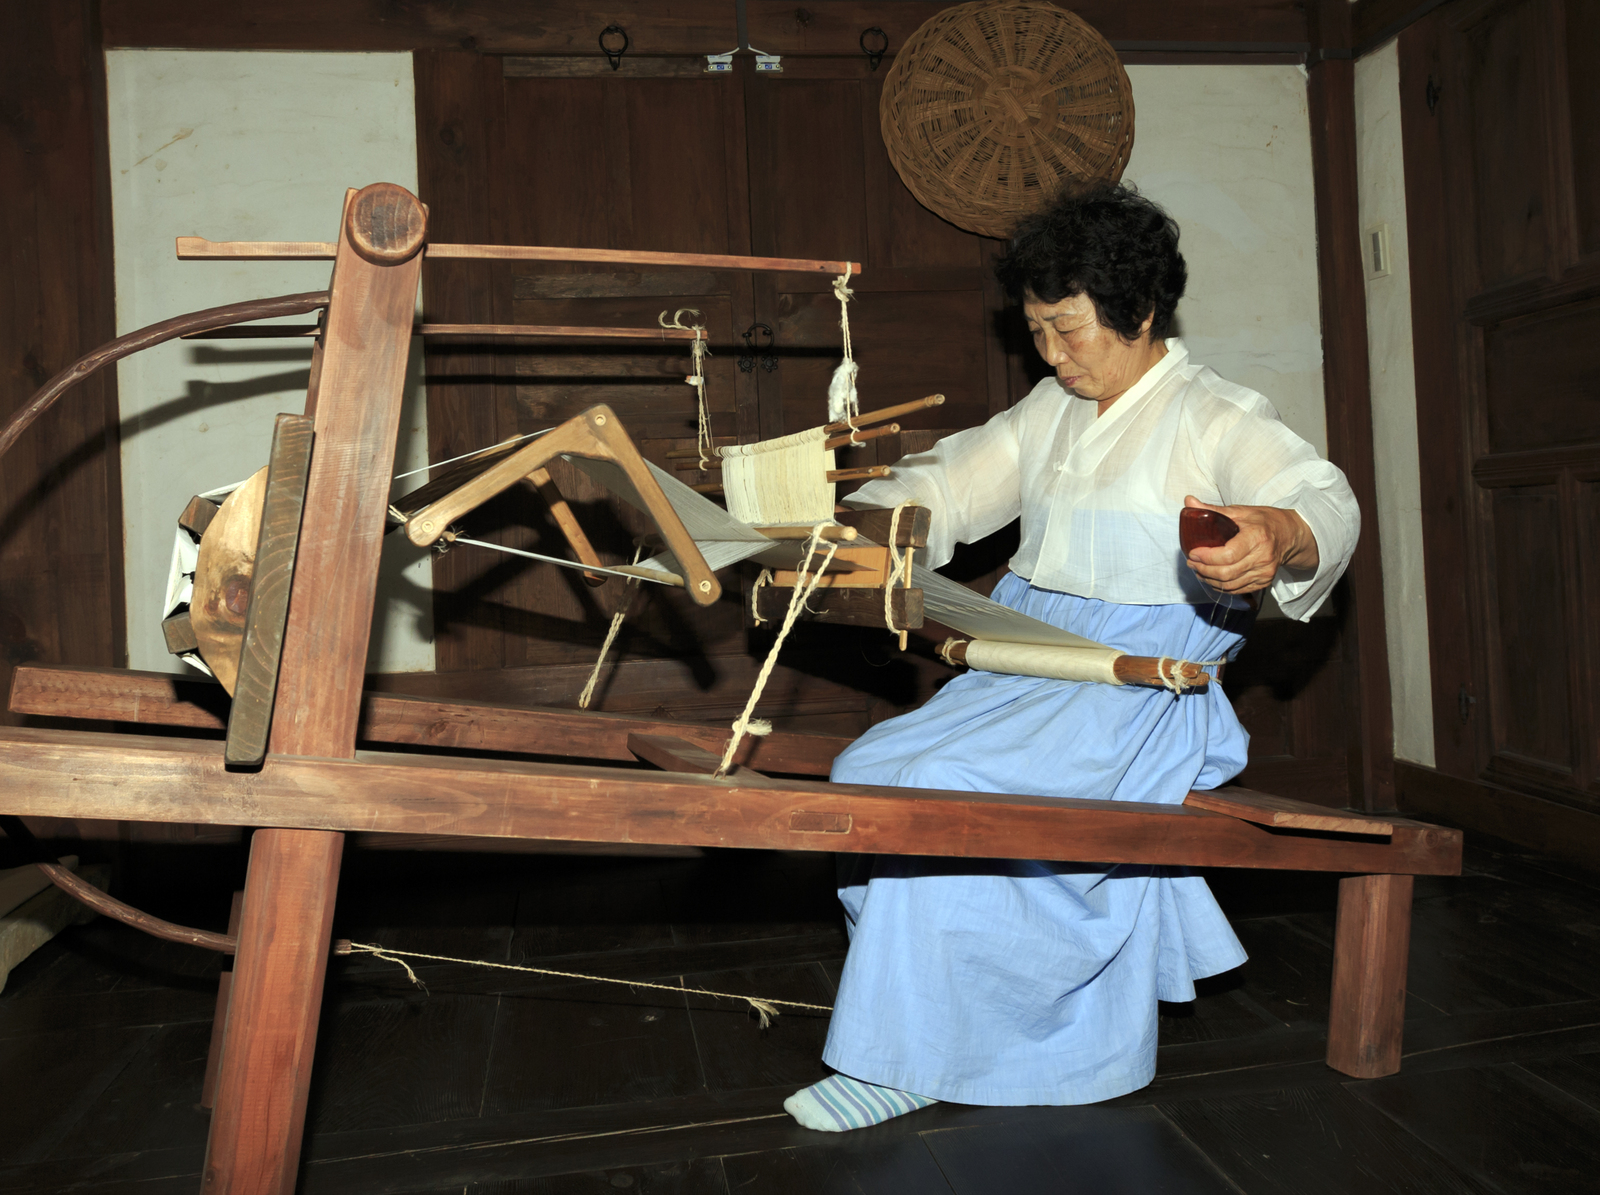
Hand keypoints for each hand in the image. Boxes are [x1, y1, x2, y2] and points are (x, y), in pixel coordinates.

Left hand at [1182, 494, 1317, 594]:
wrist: (1288, 534)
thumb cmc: (1262, 521)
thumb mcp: (1239, 511)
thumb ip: (1213, 509)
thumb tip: (1189, 501)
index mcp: (1257, 537)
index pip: (1228, 555)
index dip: (1207, 557)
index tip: (1193, 553)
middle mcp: (1263, 557)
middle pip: (1227, 573)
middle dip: (1203, 569)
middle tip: (1191, 562)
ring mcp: (1265, 572)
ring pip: (1230, 585)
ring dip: (1209, 580)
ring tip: (1198, 570)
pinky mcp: (1264, 582)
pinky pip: (1237, 590)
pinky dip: (1221, 586)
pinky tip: (1211, 578)